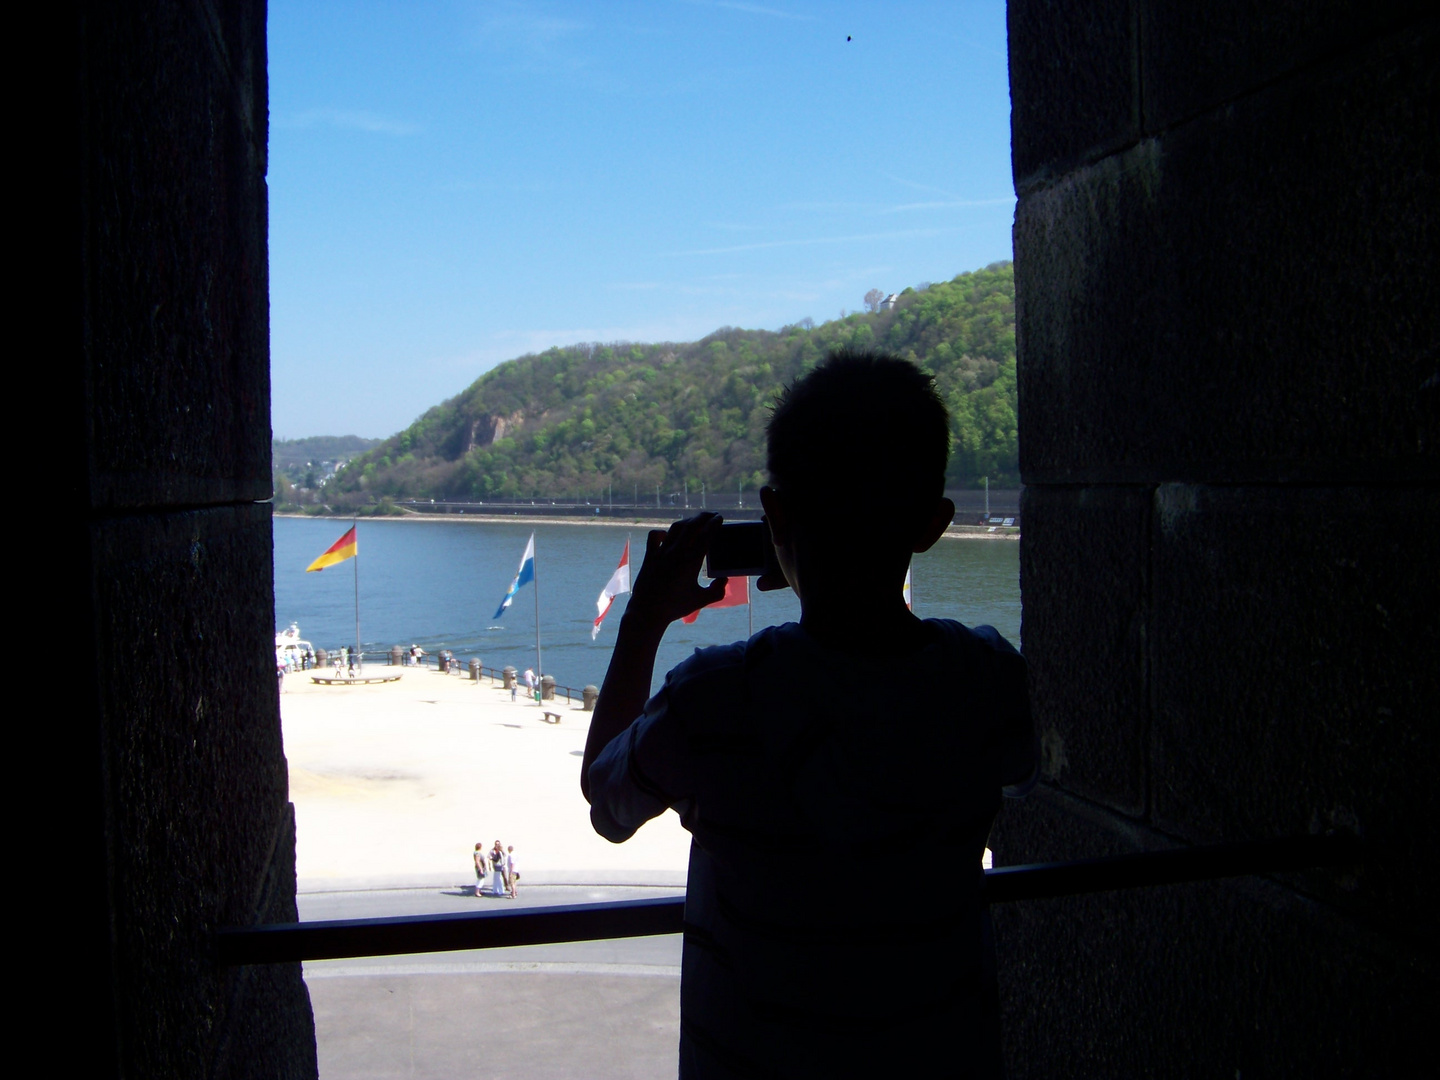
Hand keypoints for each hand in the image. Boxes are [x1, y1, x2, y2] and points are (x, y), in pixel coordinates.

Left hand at [624, 513, 728, 629]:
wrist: (647, 612)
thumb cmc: (675, 607)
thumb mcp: (701, 601)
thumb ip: (717, 590)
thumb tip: (724, 579)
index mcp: (690, 562)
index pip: (705, 536)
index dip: (714, 524)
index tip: (720, 518)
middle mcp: (676, 553)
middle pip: (691, 526)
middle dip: (703, 517)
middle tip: (712, 515)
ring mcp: (661, 553)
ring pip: (675, 528)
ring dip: (688, 521)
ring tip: (696, 520)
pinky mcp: (649, 556)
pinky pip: (654, 536)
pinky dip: (663, 532)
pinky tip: (668, 535)